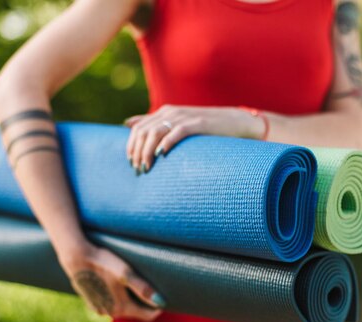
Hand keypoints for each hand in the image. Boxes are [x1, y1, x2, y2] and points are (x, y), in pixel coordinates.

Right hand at [57, 240, 164, 321]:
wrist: (76, 258)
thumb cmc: (103, 263)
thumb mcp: (126, 273)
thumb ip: (143, 289)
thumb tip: (161, 302)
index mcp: (121, 308)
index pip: (148, 316)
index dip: (158, 308)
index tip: (165, 297)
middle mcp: (110, 313)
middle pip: (135, 312)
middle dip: (145, 304)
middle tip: (153, 289)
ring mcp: (99, 309)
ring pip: (122, 308)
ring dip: (131, 300)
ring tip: (136, 285)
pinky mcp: (92, 302)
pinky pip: (110, 304)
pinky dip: (117, 298)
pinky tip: (117, 284)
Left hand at [124, 104, 265, 173]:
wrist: (234, 123)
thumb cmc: (205, 128)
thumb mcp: (176, 124)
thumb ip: (153, 122)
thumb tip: (127, 123)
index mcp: (164, 112)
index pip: (138, 127)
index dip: (131, 145)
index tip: (131, 163)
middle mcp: (170, 112)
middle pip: (144, 131)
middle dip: (137, 152)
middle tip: (138, 169)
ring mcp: (183, 117)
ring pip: (155, 132)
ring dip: (147, 151)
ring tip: (147, 167)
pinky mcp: (196, 123)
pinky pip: (176, 132)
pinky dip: (166, 143)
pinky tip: (161, 155)